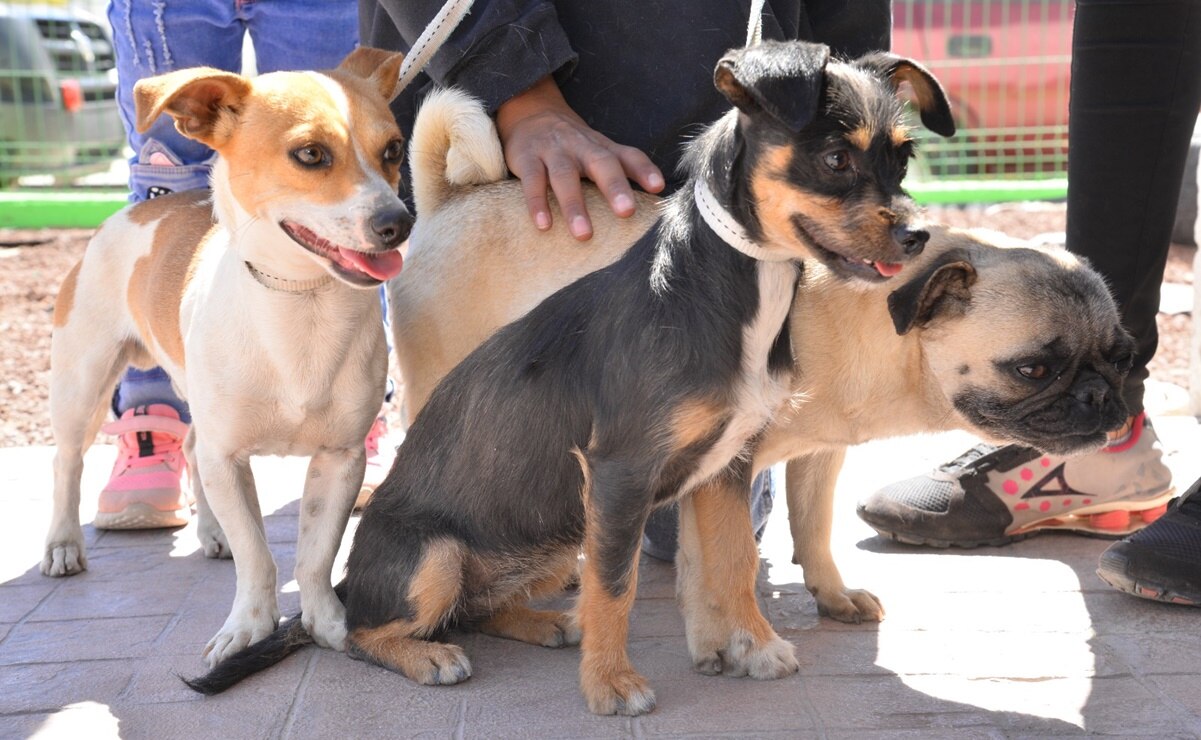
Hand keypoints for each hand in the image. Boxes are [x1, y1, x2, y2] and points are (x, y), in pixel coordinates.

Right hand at [495, 77, 664, 240]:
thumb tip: (659, 192)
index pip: (628, 155)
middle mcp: (580, 147)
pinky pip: (532, 181)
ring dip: (574, 205)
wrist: (529, 110)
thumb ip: (627, 167)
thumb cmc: (573, 143)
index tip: (658, 187)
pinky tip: (544, 225)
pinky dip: (537, 203)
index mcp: (601, 147)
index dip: (643, 169)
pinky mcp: (526, 158)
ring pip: (564, 176)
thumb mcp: (600, 149)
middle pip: (600, 163)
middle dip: (614, 186)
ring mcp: (552, 152)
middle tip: (626, 212)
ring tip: (584, 234)